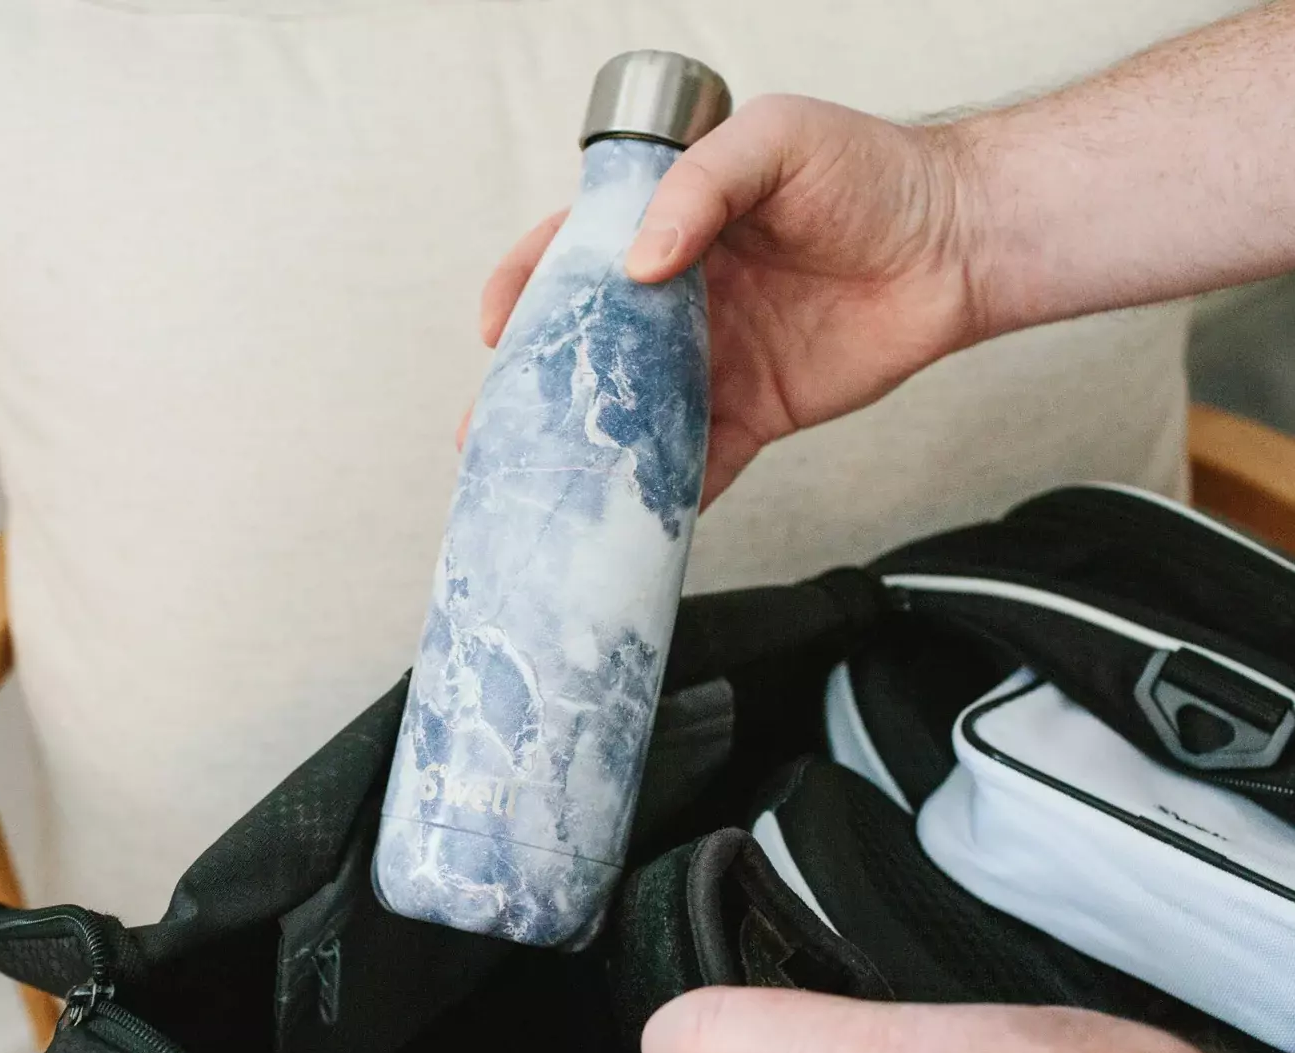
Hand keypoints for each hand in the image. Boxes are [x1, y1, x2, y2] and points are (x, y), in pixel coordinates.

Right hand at [477, 97, 985, 503]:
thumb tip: (637, 264)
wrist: (957, 246)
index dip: (524, 287)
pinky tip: (631, 519)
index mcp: (669, 224)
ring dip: (587, 449)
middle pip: (589, 346)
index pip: (572, 253)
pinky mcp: (756, 411)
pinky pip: (702, 459)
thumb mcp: (775, 140)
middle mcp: (679, 297)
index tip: (494, 330)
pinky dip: (669, 493)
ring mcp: (713, 360)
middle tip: (486, 433)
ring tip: (541, 484)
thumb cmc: (871, 171)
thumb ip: (700, 187)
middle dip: (533, 388)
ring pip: (634, 412)